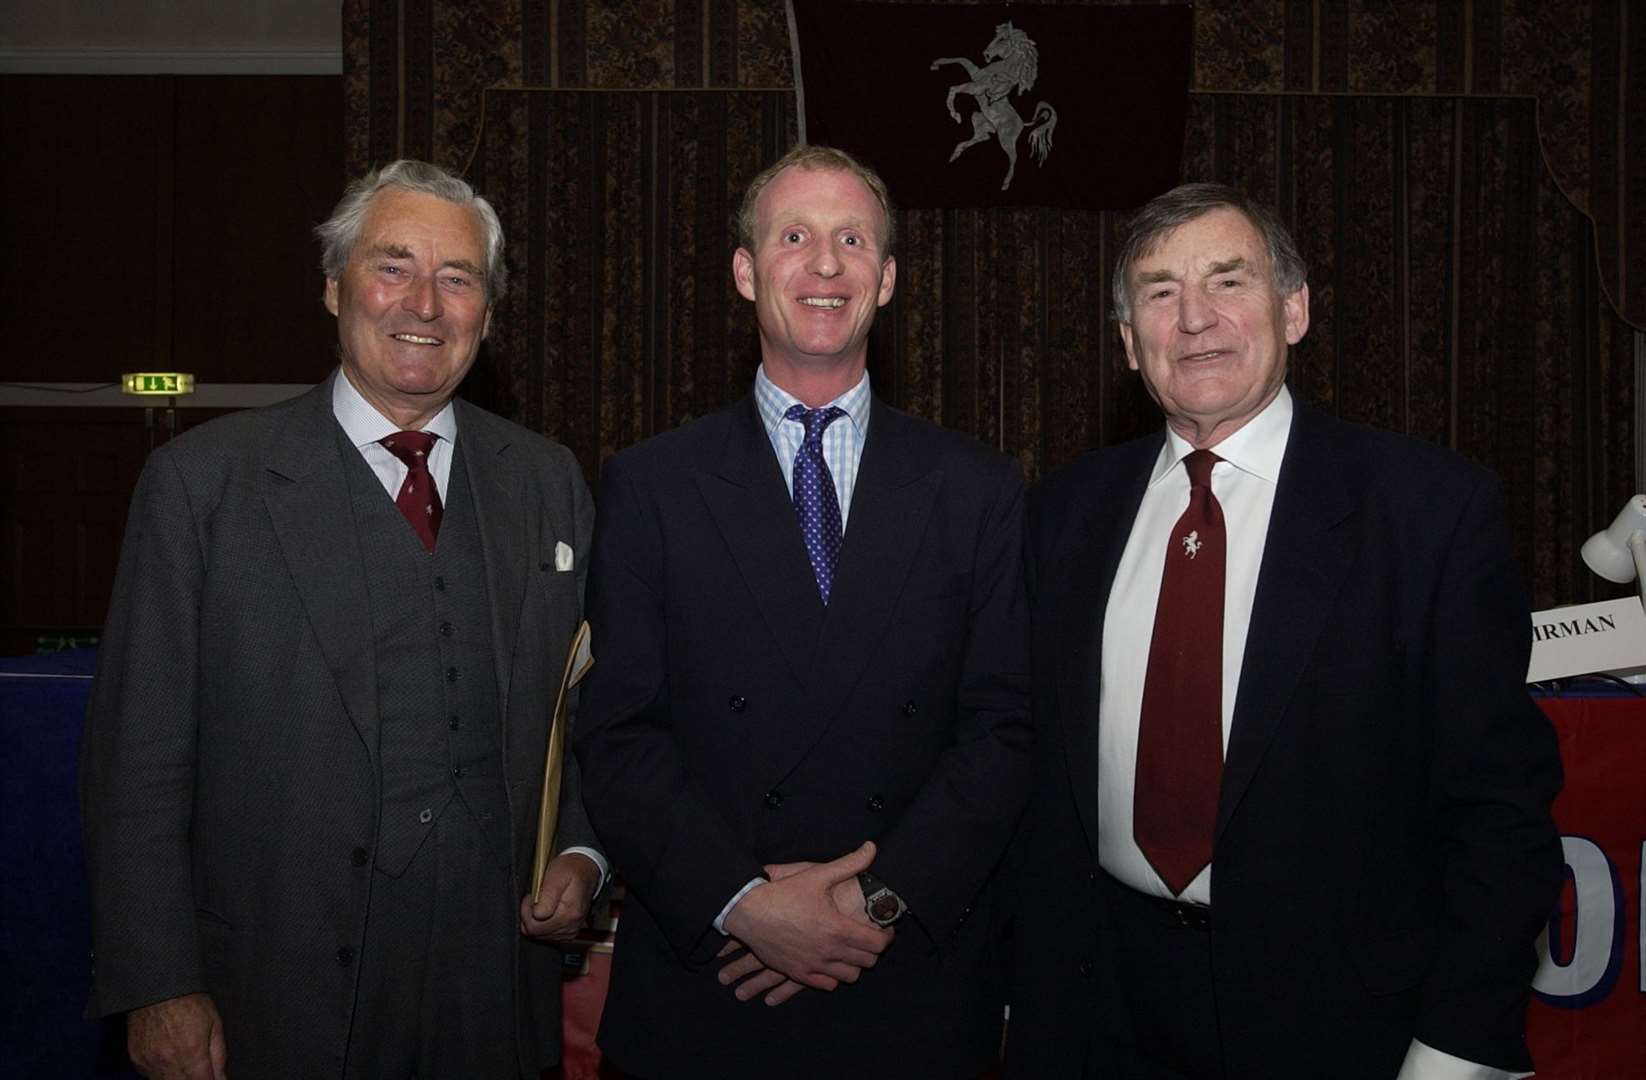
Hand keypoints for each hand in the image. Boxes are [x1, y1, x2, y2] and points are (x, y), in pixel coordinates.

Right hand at [126, 992, 226, 1079]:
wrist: (158, 988)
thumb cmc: (189, 1001)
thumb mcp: (215, 1025)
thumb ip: (219, 1057)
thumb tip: (222, 1078)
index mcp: (192, 1052)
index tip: (213, 1078)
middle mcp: (169, 1060)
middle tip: (199, 1071)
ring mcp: (150, 1062)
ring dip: (178, 1079)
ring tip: (184, 1062)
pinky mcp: (137, 1059)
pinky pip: (150, 1076)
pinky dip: (161, 1073)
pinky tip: (169, 1060)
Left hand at [519, 853, 600, 940]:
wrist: (585, 870)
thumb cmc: (570, 870)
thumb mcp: (557, 874)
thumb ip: (547, 894)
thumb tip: (537, 914)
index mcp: (569, 912)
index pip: (533, 926)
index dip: (527, 909)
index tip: (532, 896)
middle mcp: (571, 924)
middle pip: (535, 932)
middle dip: (529, 915)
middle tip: (536, 898)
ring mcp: (570, 930)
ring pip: (539, 935)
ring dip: (535, 919)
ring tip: (543, 902)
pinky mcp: (568, 933)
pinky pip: (546, 935)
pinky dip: (542, 924)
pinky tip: (547, 910)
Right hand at [720, 841, 891, 995]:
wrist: (749, 912)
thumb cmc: (784, 893)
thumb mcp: (817, 874)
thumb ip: (849, 863)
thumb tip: (872, 847)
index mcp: (838, 928)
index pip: (878, 944)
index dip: (886, 936)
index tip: (884, 928)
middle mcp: (829, 951)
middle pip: (868, 962)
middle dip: (873, 949)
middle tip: (868, 936)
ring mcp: (814, 966)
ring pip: (850, 976)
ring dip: (854, 964)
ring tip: (850, 949)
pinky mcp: (799, 974)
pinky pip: (828, 985)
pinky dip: (833, 976)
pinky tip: (830, 961)